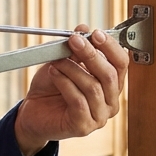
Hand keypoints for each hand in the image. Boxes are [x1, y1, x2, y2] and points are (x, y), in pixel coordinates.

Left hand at [14, 25, 129, 155]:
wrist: (33, 112)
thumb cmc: (51, 88)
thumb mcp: (64, 62)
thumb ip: (76, 49)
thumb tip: (84, 29)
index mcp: (111, 85)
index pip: (121, 64)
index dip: (111, 47)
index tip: (95, 33)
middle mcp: (110, 102)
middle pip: (109, 75)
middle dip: (91, 54)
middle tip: (74, 41)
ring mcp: (99, 117)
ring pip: (93, 87)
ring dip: (72, 68)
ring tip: (57, 60)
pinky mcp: (83, 126)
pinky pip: (78, 101)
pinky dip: (65, 83)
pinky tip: (54, 73)